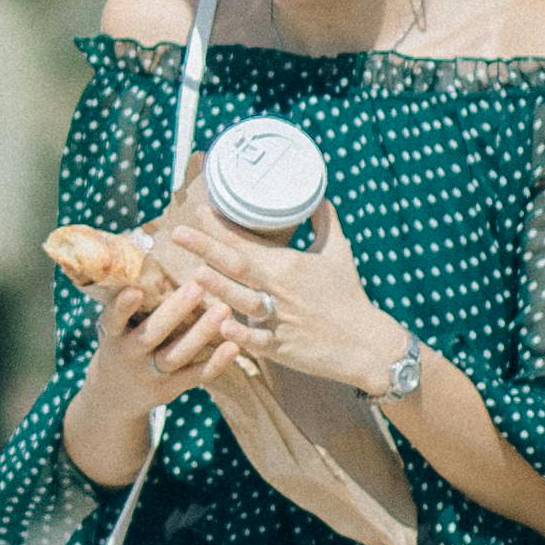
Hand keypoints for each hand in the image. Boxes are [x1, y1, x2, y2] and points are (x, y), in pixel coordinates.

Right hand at [84, 246, 266, 409]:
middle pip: (151, 335)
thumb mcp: (114, 323)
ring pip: (176, 356)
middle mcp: (128, 355)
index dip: (123, 307)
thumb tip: (142, 241)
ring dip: (200, 334)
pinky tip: (234, 345)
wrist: (112, 397)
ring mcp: (150, 374)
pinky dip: (215, 362)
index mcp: (112, 334)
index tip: (135, 289)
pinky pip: (196, 376)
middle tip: (197, 286)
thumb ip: (128, 296)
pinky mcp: (171, 389)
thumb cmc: (120, 342)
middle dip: (174, 312)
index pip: (113, 320)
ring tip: (224, 310)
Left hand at [157, 195, 411, 406]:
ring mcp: (280, 320)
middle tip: (178, 232)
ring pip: (243, 302)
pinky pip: (256, 341)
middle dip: (207, 248)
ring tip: (195, 274)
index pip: (248, 241)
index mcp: (290, 265)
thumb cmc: (349, 295)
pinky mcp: (281, 348)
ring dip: (219, 288)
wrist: (367, 343)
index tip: (199, 210)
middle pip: (238, 266)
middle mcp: (281, 290)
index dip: (222, 227)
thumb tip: (316, 196)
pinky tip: (221, 327)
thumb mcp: (339, 252)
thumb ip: (325, 222)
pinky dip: (240, 334)